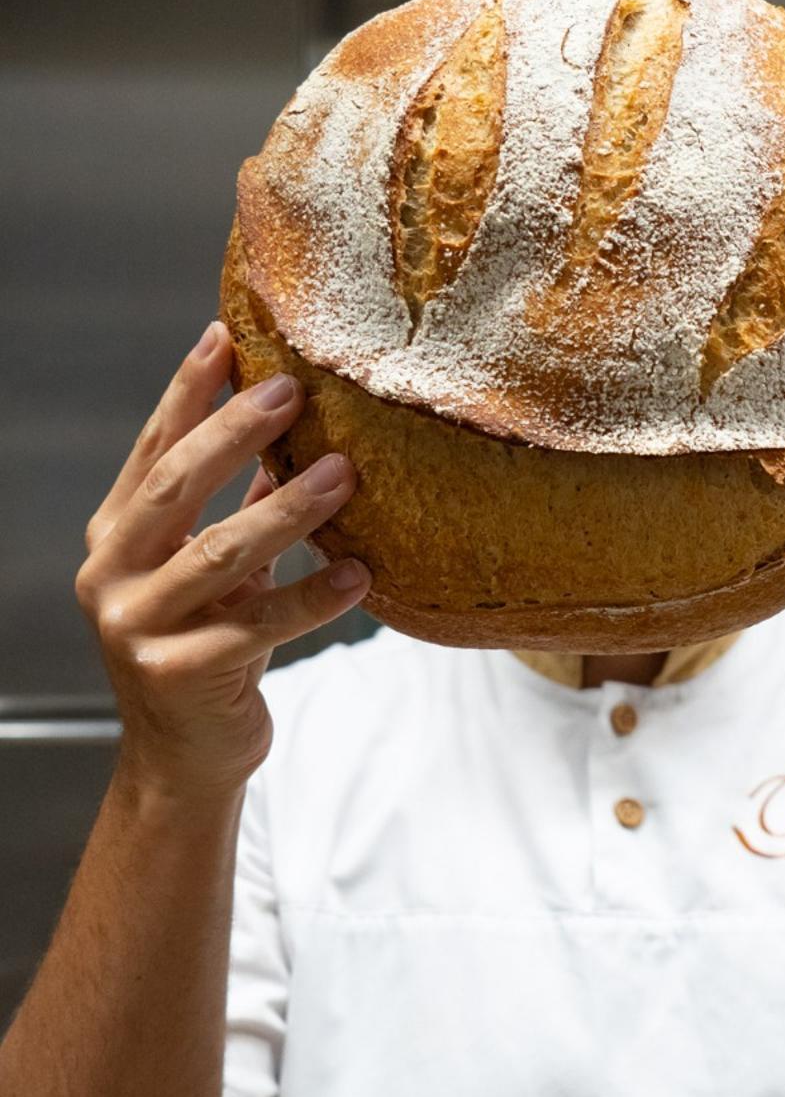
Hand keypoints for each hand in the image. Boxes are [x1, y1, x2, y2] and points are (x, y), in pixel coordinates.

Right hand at [75, 322, 369, 804]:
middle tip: (292, 390)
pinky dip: (312, 595)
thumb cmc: (206, 649)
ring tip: (345, 472)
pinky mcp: (180, 672)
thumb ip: (237, 505)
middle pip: (176, 486)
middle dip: (233, 431)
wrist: (184, 760)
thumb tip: (291, 432)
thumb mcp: (215, 571)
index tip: (225, 336)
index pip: (153, 450)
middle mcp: (113, 575)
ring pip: (219, 552)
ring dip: (287, 508)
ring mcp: (139, 626)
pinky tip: (359, 571)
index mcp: (116, 537)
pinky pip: (259, 623)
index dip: (187, 391)